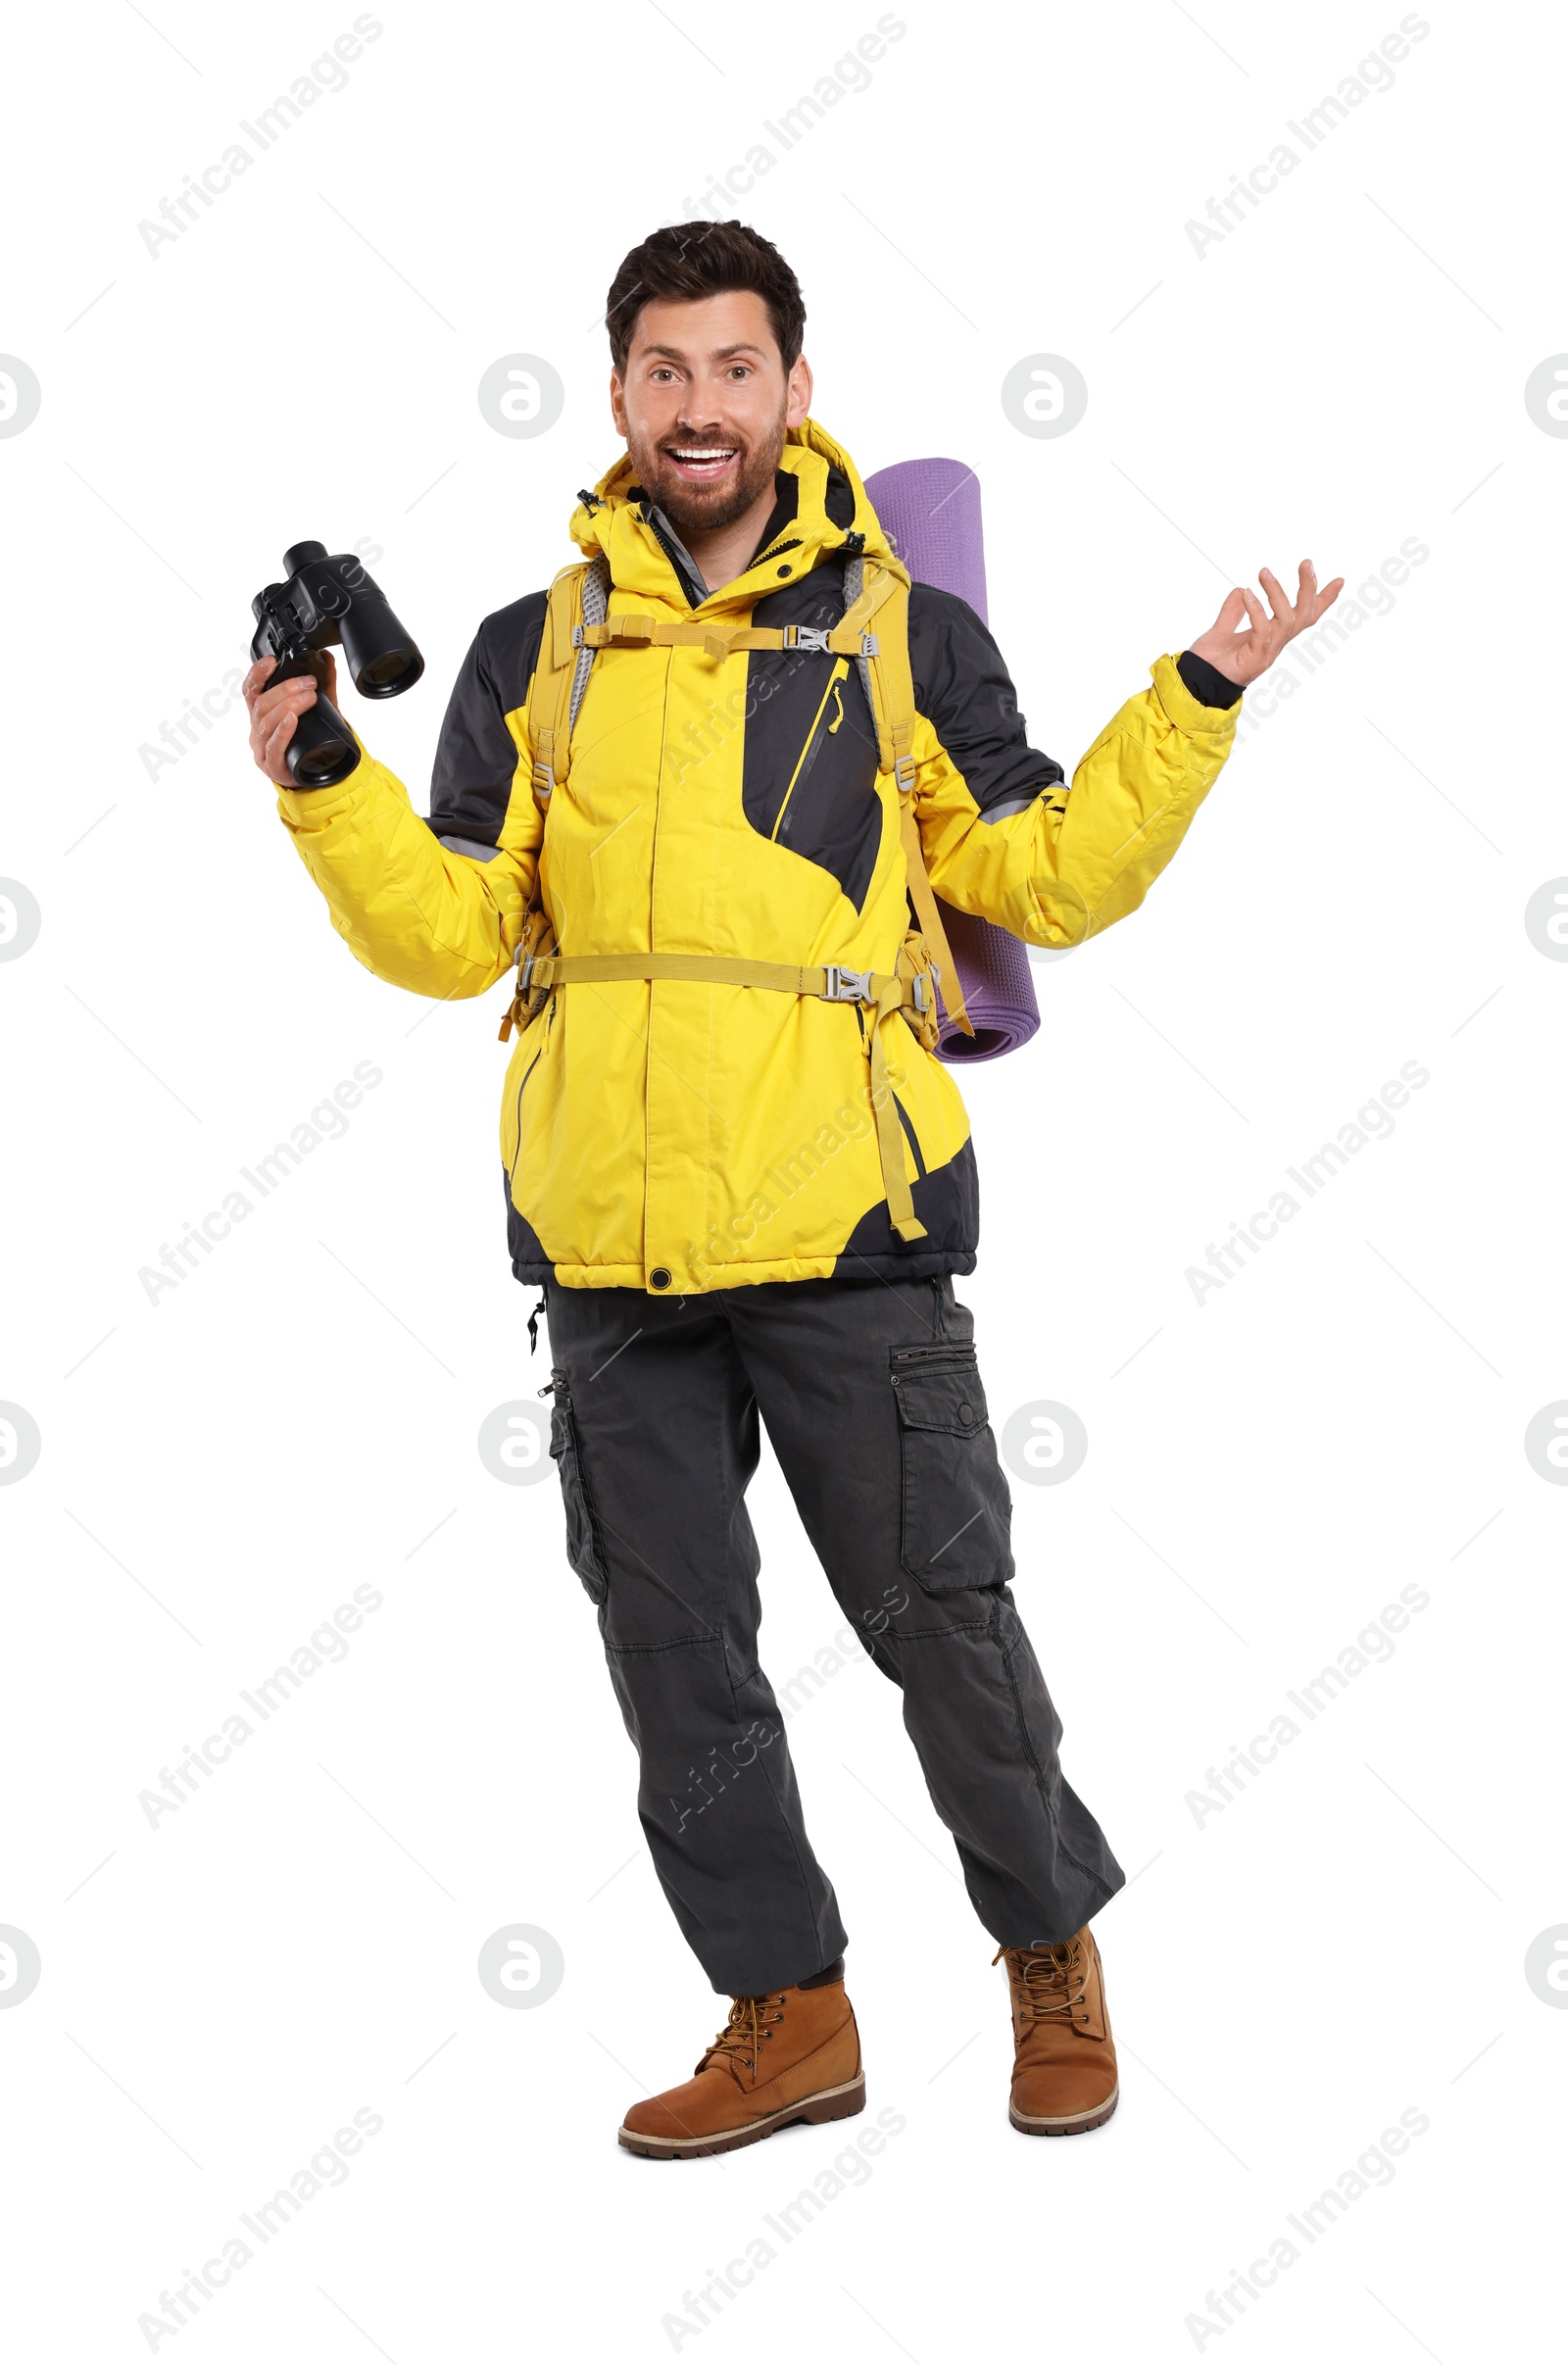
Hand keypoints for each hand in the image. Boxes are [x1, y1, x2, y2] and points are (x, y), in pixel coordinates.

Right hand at [243, 650, 340, 784]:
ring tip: (309, 697)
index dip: (257, 673)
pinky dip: (283, 731)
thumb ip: (323, 686)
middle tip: (309, 683)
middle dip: (285, 689)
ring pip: (266, 722)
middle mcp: (257, 730)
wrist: (313, 777)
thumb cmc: (306, 743)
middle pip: (262, 704)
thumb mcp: (316, 712)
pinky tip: (292, 720)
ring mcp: (261, 749)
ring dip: (288, 706)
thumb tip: (328, 658)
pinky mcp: (272, 766)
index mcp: (261, 714)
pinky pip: (274, 746)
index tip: (272, 661)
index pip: (251, 690)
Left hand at [1188, 561, 1343, 688]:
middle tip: (1306, 563)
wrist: (1194, 682)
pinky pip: (1263, 631)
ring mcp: (1267, 653)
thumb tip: (1240, 589)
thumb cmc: (1209, 662)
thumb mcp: (1222, 630)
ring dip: (1277, 593)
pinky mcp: (1255, 659)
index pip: (1303, 616)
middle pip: (1304, 616)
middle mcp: (1275, 644)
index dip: (1322, 600)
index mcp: (1272, 636)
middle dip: (1309, 589)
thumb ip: (1232, 613)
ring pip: (1287, 620)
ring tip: (1264, 573)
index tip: (1340, 580)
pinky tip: (1247, 594)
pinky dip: (1257, 611)